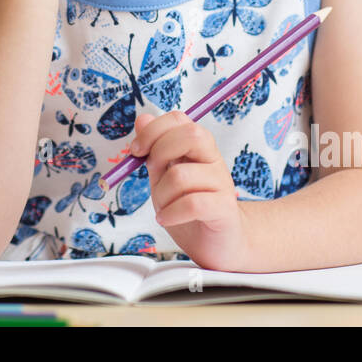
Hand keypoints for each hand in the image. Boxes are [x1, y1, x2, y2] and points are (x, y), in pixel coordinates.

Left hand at [130, 111, 251, 270]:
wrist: (217, 243)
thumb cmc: (189, 208)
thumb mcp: (164, 176)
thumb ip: (154, 149)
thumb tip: (142, 118)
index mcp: (198, 147)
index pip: (179, 119)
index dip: (153, 129)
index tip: (136, 150)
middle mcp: (214, 160)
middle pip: (191, 135)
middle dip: (159, 152)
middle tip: (152, 175)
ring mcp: (222, 183)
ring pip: (182, 175)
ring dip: (162, 194)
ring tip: (162, 208)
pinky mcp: (225, 208)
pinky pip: (192, 203)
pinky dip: (171, 213)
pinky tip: (166, 219)